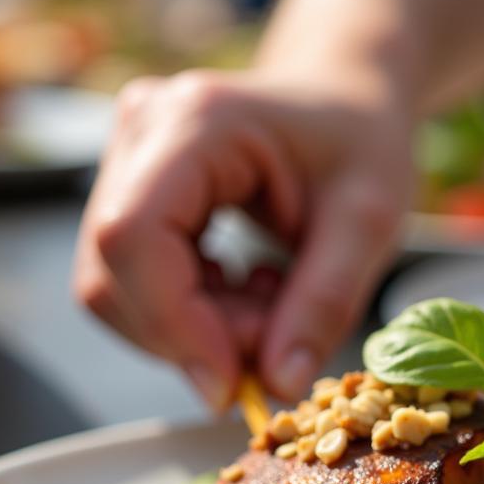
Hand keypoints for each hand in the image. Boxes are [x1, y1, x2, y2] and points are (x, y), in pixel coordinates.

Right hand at [73, 68, 411, 408]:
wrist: (348, 98)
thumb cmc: (363, 141)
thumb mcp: (369, 221)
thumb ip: (324, 302)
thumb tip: (276, 384)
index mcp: (195, 120)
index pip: (135, 236)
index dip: (173, 324)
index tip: (232, 385)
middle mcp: (141, 131)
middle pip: (115, 272)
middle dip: (192, 335)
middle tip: (277, 344)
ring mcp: (127, 160)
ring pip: (119, 288)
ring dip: (197, 330)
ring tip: (276, 308)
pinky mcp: (133, 193)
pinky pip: (136, 284)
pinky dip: (195, 315)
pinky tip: (255, 292)